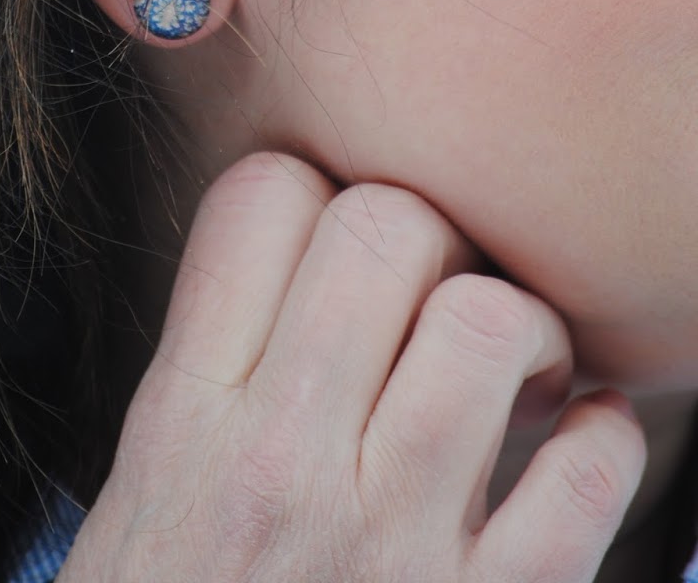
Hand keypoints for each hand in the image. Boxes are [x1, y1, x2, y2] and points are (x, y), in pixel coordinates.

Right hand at [56, 150, 645, 581]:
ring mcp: (392, 544)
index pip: (260, 200)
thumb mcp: (138, 504)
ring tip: (507, 369)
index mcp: (182, 426)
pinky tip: (565, 457)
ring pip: (487, 322)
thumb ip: (205, 380)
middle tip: (424, 292)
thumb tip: (297, 266)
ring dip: (518, 327)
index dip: (310, 192)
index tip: (327, 245)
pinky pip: (589, 475)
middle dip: (422, 234)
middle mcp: (283, 467)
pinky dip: (598, 444)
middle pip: (383, 224)